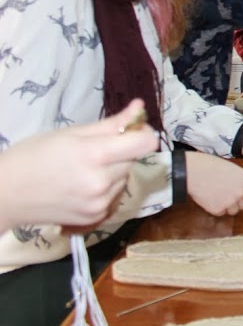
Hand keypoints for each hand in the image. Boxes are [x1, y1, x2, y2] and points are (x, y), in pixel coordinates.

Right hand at [0, 100, 158, 230]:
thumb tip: (139, 107)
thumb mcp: (71, 133)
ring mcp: (99, 203)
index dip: (142, 133)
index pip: (145, 143)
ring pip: (125, 177)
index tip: (131, 130)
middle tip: (93, 150)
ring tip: (84, 169)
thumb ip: (111, 123)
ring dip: (114, 171)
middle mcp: (101, 182)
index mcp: (95, 155)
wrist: (5, 194)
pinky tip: (82, 185)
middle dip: (122, 151)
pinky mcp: (95, 217)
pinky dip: (106, 188)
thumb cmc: (33, 156)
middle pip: (133, 159)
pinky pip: (115, 195)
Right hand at [185, 153, 242, 215]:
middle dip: (236, 202)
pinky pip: (220, 213)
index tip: (236, 193)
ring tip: (215, 196)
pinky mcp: (219, 209)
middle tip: (225, 196)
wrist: (194, 171)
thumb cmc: (210, 166)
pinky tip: (208, 198)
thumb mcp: (231, 169)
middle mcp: (242, 192)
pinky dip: (214, 208)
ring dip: (226, 206)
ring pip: (233, 211)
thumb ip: (238, 180)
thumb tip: (240, 189)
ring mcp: (231, 202)